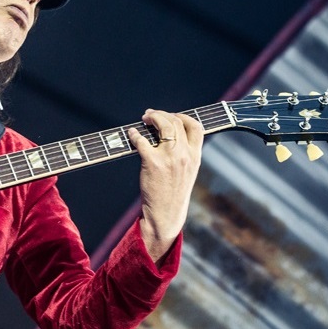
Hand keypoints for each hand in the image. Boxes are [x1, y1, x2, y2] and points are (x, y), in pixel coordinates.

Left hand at [127, 109, 203, 261]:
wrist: (165, 214)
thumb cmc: (173, 193)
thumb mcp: (187, 172)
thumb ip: (184, 154)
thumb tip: (169, 134)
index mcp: (195, 156)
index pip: (195, 126)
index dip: (182, 116)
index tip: (171, 115)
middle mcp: (184, 155)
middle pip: (175, 122)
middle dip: (161, 114)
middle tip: (149, 115)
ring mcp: (169, 158)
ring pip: (162, 125)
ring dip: (151, 118)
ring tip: (143, 119)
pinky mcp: (152, 162)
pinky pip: (142, 140)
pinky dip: (135, 134)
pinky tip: (132, 134)